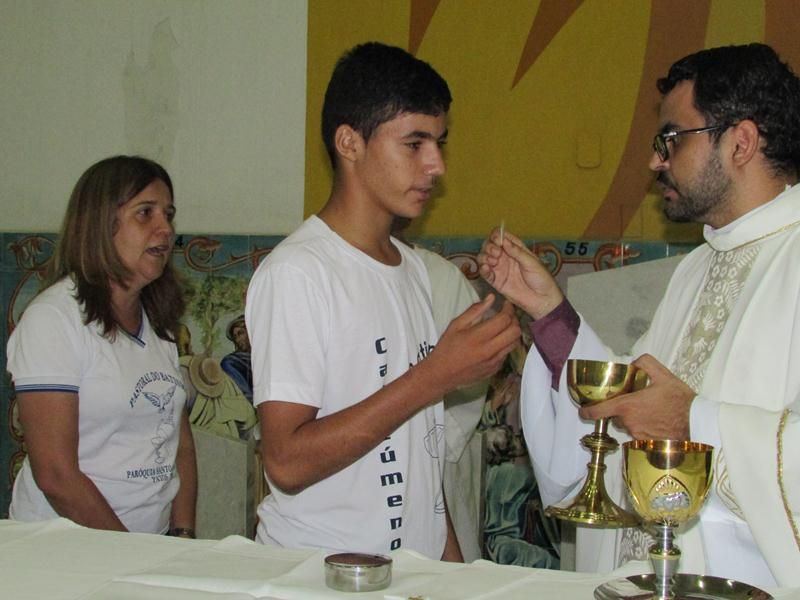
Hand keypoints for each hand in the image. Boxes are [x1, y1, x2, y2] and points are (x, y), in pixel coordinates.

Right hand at [429, 294, 520, 390]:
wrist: (441, 374)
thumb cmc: (446, 348)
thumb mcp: (456, 325)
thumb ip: (475, 310)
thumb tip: (491, 298)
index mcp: (478, 337)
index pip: (504, 319)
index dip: (508, 309)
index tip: (506, 305)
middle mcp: (489, 350)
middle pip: (515, 331)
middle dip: (514, 320)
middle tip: (507, 315)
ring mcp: (494, 361)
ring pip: (515, 343)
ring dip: (512, 332)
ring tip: (504, 326)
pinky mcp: (495, 369)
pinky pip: (508, 353)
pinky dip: (506, 344)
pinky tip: (496, 340)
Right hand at [477, 228, 562, 318]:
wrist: (542, 300)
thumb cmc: (542, 279)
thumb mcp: (532, 262)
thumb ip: (517, 251)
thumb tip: (504, 241)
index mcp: (515, 249)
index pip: (501, 236)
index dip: (496, 236)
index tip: (498, 241)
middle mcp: (505, 257)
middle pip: (489, 245)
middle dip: (489, 247)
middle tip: (497, 253)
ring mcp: (500, 269)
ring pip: (483, 257)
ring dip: (484, 257)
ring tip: (493, 262)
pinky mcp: (496, 281)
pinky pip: (484, 273)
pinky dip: (482, 269)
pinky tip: (487, 269)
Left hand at [578, 354, 693, 439]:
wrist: (697, 423)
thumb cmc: (680, 400)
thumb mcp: (664, 375)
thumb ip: (645, 364)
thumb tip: (634, 362)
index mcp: (627, 406)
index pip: (598, 411)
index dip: (587, 411)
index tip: (582, 411)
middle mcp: (628, 422)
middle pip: (615, 416)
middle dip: (619, 409)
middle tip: (634, 400)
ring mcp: (637, 434)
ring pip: (626, 425)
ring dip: (632, 418)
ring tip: (648, 409)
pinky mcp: (646, 443)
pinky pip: (637, 433)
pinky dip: (642, 426)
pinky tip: (655, 420)